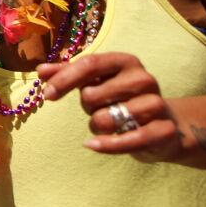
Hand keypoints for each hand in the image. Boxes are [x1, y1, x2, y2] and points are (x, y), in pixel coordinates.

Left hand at [39, 52, 179, 159]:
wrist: (165, 128)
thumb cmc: (122, 100)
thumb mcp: (97, 81)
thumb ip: (68, 74)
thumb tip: (40, 70)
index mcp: (126, 61)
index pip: (89, 64)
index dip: (64, 79)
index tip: (47, 94)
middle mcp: (144, 79)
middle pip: (91, 94)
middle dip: (86, 106)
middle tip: (98, 108)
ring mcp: (156, 104)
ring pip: (104, 119)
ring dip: (96, 126)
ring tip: (109, 124)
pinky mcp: (162, 131)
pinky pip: (124, 141)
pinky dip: (104, 145)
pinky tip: (90, 144)